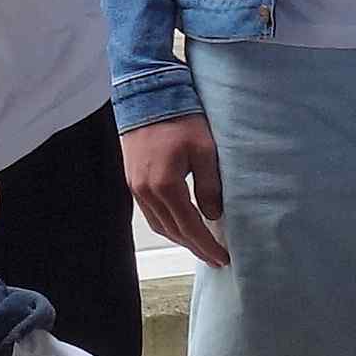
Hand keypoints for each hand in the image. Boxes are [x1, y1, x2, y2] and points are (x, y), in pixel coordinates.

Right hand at [124, 117, 228, 267]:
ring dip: (179, 238)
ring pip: (159, 224)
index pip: (189, 226)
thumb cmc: (180, 119)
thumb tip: (214, 215)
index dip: (207, 245)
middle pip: (172, 231)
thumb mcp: (205, 151)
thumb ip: (210, 186)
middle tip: (214, 257)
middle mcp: (146, 191)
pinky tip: (179, 224)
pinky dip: (167, 223)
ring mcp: (136, 187)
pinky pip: (150, 212)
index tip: (222, 258)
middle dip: (195, 247)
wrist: (148, 96)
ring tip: (199, 245)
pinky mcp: (132, 181)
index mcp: (165, 185)